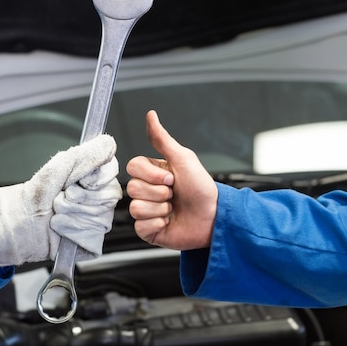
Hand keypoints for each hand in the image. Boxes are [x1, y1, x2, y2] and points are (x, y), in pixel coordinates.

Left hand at [0, 134, 121, 267]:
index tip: (80, 180)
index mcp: (92, 179)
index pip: (111, 174)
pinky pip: (94, 238)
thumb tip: (108, 143)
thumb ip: (87, 153)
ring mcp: (94, 221)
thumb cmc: (35, 194)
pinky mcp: (88, 243)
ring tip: (57, 212)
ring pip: (101, 218)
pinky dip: (74, 233)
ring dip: (74, 214)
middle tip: (63, 196)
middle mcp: (96, 200)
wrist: (16, 222)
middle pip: (108, 197)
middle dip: (82, 197)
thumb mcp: (59, 166)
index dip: (96, 178)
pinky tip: (60, 227)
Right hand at [126, 111, 217, 249]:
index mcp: (153, 172)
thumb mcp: (183, 159)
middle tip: (174, 194)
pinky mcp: (149, 230)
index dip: (151, 174)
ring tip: (174, 209)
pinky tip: (169, 222)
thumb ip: (162, 138)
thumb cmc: (201, 188)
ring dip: (160, 209)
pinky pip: (140, 226)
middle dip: (158, 192)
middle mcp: (148, 191)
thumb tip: (151, 115)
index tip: (170, 178)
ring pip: (136, 208)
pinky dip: (157, 224)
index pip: (132, 167)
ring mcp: (147, 210)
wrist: (213, 217)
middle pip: (133, 188)